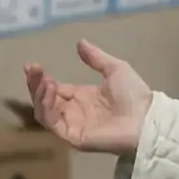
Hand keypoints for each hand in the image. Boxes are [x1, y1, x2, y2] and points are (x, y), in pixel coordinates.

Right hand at [23, 40, 153, 156]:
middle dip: (35, 84)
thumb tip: (80, 42)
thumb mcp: (115, 69)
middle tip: (32, 68)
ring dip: (39, 94)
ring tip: (44, 79)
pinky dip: (47, 106)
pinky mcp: (73, 136)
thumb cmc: (134, 95)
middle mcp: (74, 112)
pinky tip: (51, 89)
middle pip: (45, 100)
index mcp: (83, 98)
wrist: (145, 118)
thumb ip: (96, 58)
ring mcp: (72, 125)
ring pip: (44, 112)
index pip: (55, 89)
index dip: (42, 79)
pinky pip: (52, 123)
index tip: (33, 65)